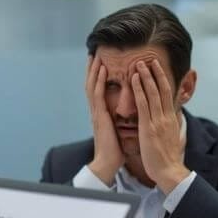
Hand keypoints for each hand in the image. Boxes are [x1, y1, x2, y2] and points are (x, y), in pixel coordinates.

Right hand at [85, 55, 123, 185]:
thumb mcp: (117, 131)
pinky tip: (104, 69)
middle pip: (91, 84)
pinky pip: (99, 94)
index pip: (97, 91)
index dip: (97, 77)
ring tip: (96, 55)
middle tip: (93, 54)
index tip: (99, 63)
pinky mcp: (100, 115)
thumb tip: (127, 116)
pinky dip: (100, 80)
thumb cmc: (114, 150)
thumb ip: (119, 121)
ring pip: (92, 85)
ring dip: (94, 69)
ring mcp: (96, 112)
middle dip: (92, 69)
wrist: (107, 163)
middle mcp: (96, 111)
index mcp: (100, 114)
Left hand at [130, 60, 189, 193]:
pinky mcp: (149, 127)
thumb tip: (171, 121)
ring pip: (153, 93)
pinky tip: (134, 79)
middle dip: (156, 73)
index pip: (168, 95)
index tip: (158, 68)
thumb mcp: (171, 138)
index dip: (163, 80)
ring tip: (140, 63)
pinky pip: (143, 104)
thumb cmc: (167, 159)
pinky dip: (139, 89)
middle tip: (150, 59)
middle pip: (162, 89)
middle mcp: (166, 117)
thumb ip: (169, 127)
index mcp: (171, 119)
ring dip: (146, 76)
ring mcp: (158, 121)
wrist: (169, 171)